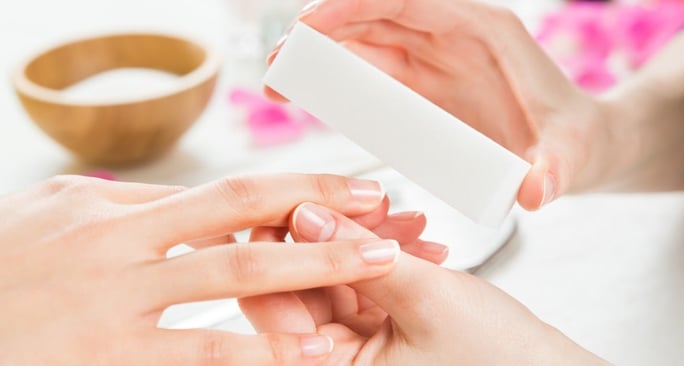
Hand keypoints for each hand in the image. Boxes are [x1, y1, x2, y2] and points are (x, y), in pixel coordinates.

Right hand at [0, 173, 400, 364]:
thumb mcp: (53, 217)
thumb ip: (127, 210)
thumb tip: (190, 202)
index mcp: (111, 207)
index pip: (223, 194)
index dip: (294, 190)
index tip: (347, 190)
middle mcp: (119, 245)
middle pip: (240, 220)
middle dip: (319, 215)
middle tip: (382, 219)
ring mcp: (113, 303)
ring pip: (231, 281)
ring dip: (308, 273)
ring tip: (370, 275)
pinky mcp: (107, 359)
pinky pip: (200, 356)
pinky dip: (260, 353)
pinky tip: (308, 356)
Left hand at [241, 202, 609, 364]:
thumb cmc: (499, 360)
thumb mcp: (424, 298)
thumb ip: (357, 253)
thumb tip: (303, 213)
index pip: (272, 305)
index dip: (277, 246)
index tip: (296, 199)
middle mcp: (336, 363)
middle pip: (303, 286)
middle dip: (336, 235)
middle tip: (365, 200)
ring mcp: (358, 347)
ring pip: (337, 277)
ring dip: (370, 240)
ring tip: (410, 219)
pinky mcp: (382, 330)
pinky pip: (367, 282)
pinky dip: (389, 256)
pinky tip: (419, 236)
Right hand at [267, 0, 626, 209]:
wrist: (575, 147)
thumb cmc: (574, 140)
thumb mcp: (571, 154)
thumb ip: (555, 169)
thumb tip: (535, 191)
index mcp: (481, 30)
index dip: (354, 5)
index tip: (307, 26)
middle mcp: (449, 36)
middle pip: (372, 17)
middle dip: (319, 34)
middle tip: (276, 66)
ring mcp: (430, 60)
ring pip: (362, 43)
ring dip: (318, 58)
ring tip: (277, 83)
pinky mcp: (418, 88)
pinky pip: (368, 75)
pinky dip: (334, 80)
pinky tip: (305, 96)